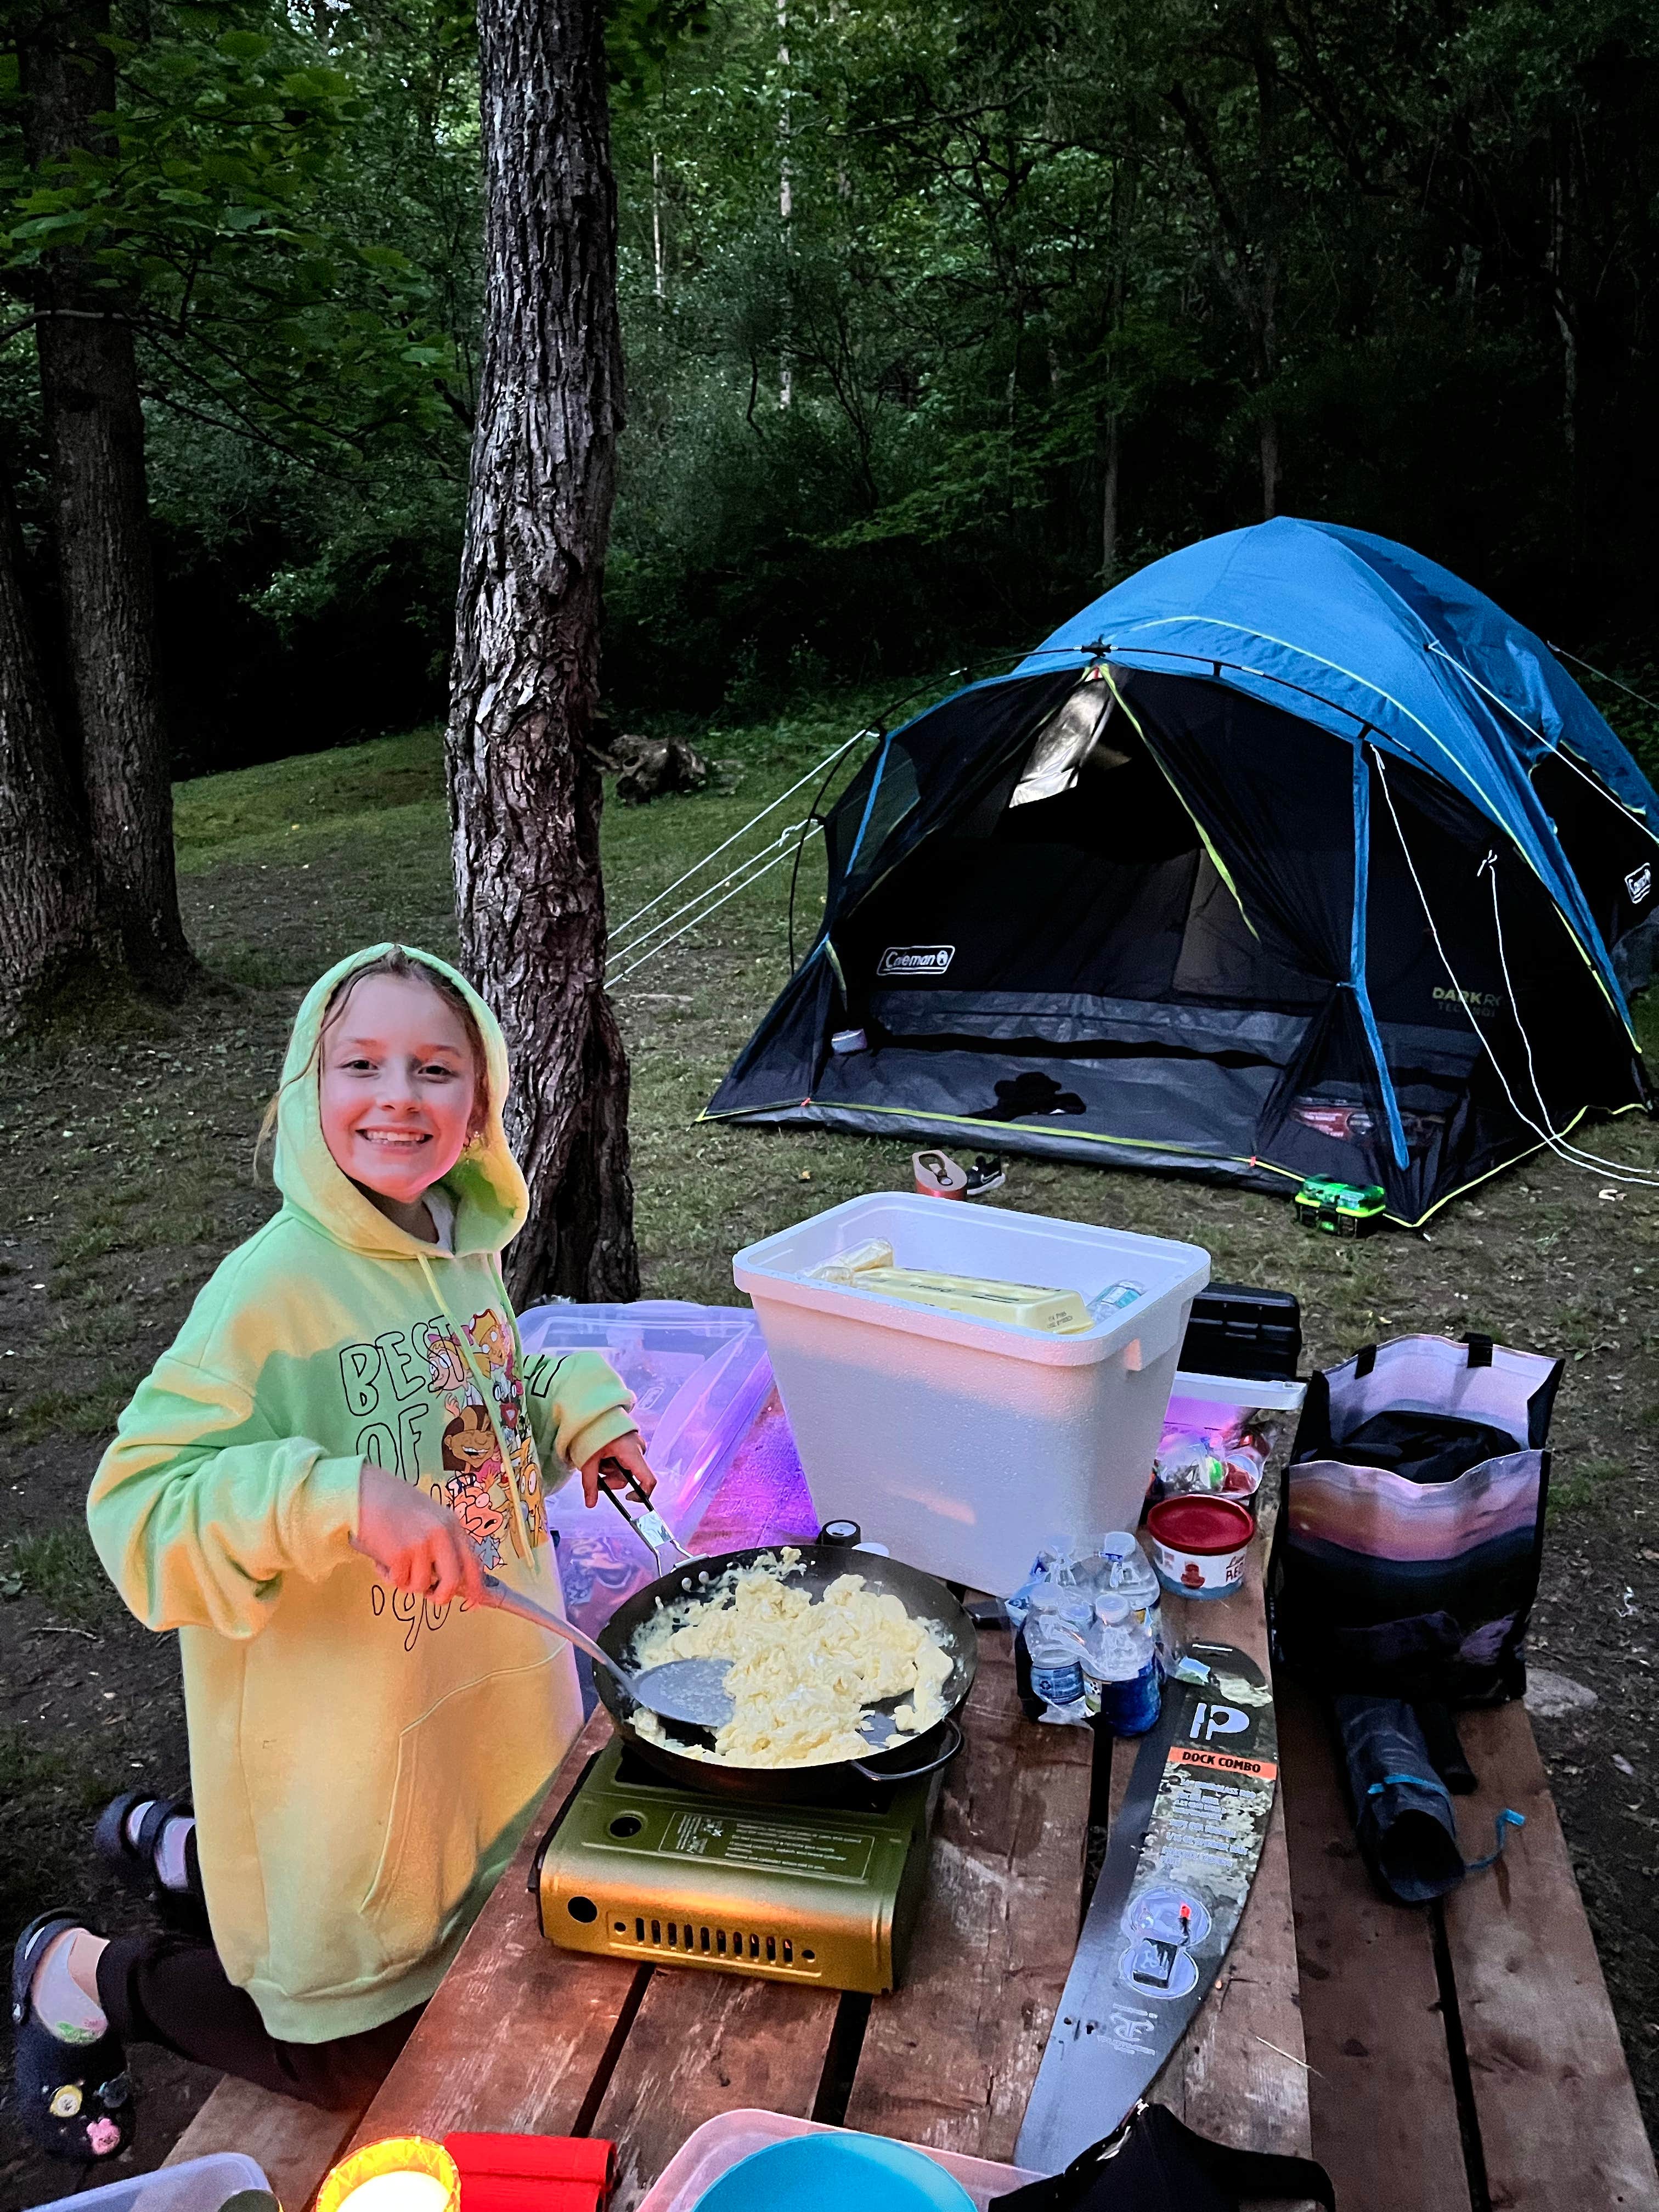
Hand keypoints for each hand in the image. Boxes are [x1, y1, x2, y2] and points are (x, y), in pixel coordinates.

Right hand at [354, 1464, 484, 1608]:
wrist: (361, 1491)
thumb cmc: (390, 1502)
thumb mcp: (427, 1516)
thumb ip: (441, 1541)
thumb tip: (450, 1577)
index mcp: (451, 1524)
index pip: (472, 1562)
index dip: (475, 1587)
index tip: (475, 1602)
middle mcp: (442, 1534)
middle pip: (452, 1582)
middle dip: (441, 1596)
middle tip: (429, 1595)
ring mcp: (421, 1545)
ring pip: (421, 1585)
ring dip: (406, 1581)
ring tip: (393, 1561)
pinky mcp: (400, 1556)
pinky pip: (399, 1582)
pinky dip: (388, 1577)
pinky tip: (380, 1558)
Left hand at [579, 1430, 656, 1508]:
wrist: (593, 1408)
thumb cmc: (592, 1429)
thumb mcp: (588, 1460)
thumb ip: (590, 1484)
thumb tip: (590, 1503)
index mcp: (631, 1452)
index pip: (648, 1480)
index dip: (642, 1494)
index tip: (628, 1499)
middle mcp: (638, 1448)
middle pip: (629, 1476)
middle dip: (610, 1479)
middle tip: (594, 1475)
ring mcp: (635, 1444)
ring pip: (624, 1469)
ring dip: (609, 1470)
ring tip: (596, 1458)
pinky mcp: (631, 1441)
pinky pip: (624, 1459)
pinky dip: (612, 1461)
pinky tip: (601, 1453)